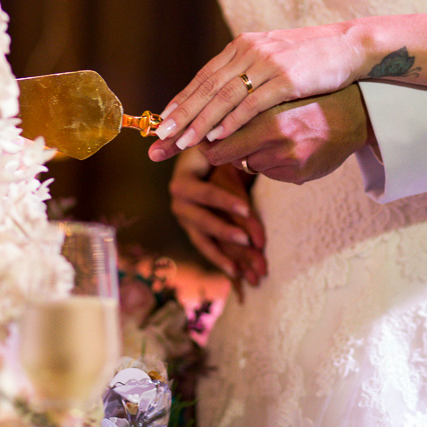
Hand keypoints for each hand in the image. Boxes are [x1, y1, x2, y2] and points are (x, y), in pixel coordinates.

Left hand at [153, 23, 364, 152]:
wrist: (350, 46)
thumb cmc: (313, 56)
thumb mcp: (274, 55)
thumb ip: (249, 68)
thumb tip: (226, 87)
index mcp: (243, 46)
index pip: (205, 77)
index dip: (182, 100)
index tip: (162, 121)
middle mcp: (249, 51)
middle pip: (207, 88)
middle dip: (181, 115)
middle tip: (160, 137)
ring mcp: (266, 64)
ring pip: (224, 97)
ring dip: (201, 122)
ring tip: (182, 143)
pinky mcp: (285, 79)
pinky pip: (251, 104)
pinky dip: (232, 121)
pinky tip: (217, 136)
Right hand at [167, 148, 266, 288]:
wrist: (204, 162)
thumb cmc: (216, 153)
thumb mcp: (218, 152)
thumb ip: (227, 158)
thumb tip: (243, 159)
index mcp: (183, 180)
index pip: (205, 193)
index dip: (225, 201)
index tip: (247, 209)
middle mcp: (179, 203)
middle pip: (203, 221)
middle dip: (226, 232)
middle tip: (248, 241)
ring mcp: (185, 221)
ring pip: (204, 241)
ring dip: (223, 255)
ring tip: (242, 269)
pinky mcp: (194, 232)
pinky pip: (207, 249)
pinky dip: (221, 261)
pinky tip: (237, 274)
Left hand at [199, 85, 370, 185]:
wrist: (353, 112)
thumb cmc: (306, 98)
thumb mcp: (273, 94)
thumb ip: (241, 106)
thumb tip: (203, 125)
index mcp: (264, 111)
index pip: (216, 136)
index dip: (203, 139)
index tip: (196, 137)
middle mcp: (275, 136)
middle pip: (225, 155)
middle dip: (219, 151)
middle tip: (218, 144)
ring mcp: (288, 158)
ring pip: (248, 164)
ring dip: (251, 155)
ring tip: (271, 137)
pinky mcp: (299, 175)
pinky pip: (270, 174)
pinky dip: (272, 164)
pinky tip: (289, 148)